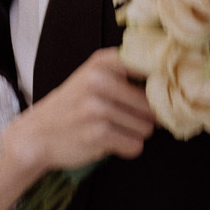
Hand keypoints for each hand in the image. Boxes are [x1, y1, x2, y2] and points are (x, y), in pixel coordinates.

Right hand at [17, 49, 153, 173]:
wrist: (36, 135)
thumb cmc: (72, 107)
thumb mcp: (92, 77)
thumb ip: (126, 74)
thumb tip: (173, 87)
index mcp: (102, 62)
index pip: (152, 67)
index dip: (162, 85)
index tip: (162, 93)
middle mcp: (99, 81)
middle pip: (152, 105)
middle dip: (145, 117)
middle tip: (122, 119)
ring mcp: (98, 108)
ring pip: (146, 127)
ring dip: (134, 134)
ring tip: (111, 130)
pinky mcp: (98, 134)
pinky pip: (135, 145)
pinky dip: (125, 148)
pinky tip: (107, 142)